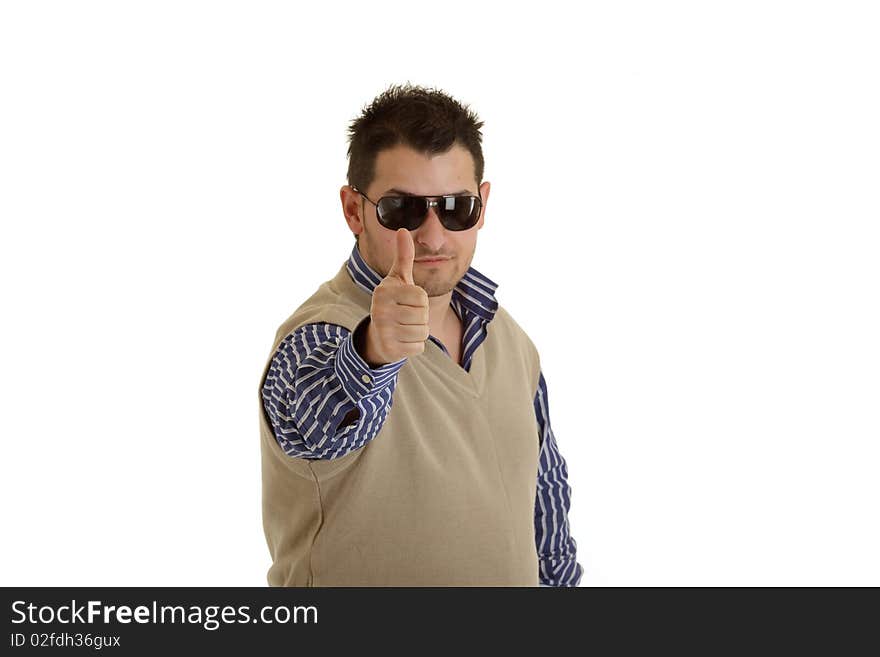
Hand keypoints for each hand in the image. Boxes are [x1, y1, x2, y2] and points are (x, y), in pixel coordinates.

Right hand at [361, 228, 429, 365]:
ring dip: (418, 331)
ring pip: (422, 332)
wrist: (377, 334)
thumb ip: (403, 256)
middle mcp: (380, 310)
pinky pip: (418, 347)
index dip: (420, 300)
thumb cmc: (393, 301)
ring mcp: (383, 331)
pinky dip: (414, 345)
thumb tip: (402, 229)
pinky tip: (402, 340)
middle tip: (406, 315)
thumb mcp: (398, 278)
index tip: (407, 301)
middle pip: (423, 315)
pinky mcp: (389, 349)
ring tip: (404, 327)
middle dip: (420, 317)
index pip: (421, 297)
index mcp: (384, 291)